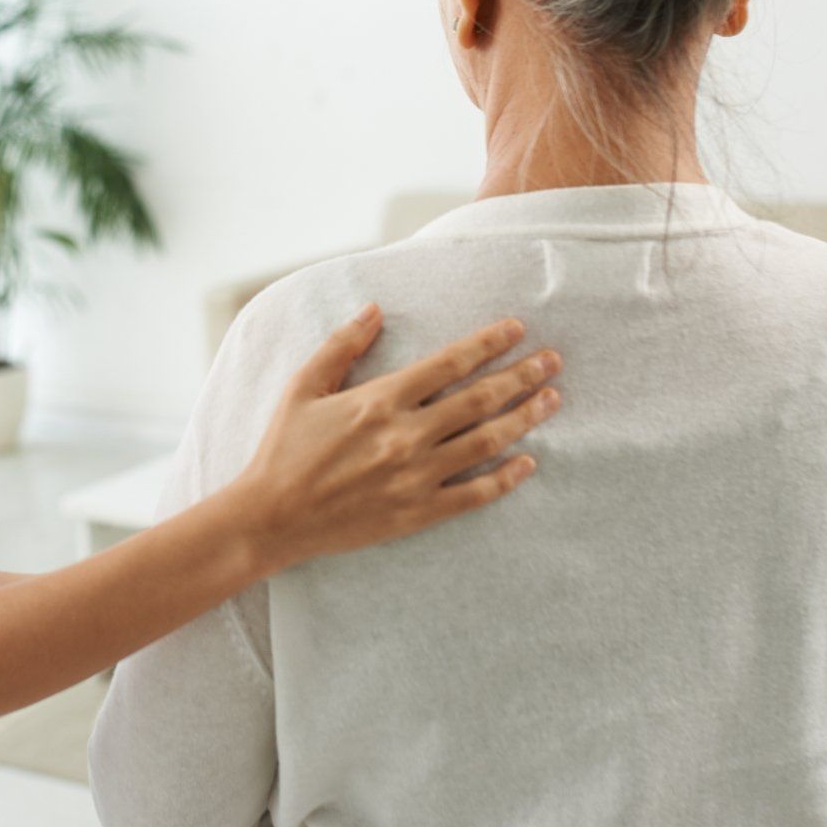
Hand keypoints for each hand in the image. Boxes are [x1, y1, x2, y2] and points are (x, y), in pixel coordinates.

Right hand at [234, 306, 559, 574]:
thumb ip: (342, 346)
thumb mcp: (303, 386)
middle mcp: (406, 435)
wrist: (273, 516)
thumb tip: (375, 310)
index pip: (450, 363)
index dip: (488, 343)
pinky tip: (529, 462)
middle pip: (480, 399)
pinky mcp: (418, 511)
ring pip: (486, 442)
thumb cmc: (283, 448)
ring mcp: (416, 476)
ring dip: (524, 418)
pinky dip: (506, 478)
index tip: (517, 329)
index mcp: (380, 399)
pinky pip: (475, 493)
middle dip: (522, 375)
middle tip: (553, 360)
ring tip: (552, 399)